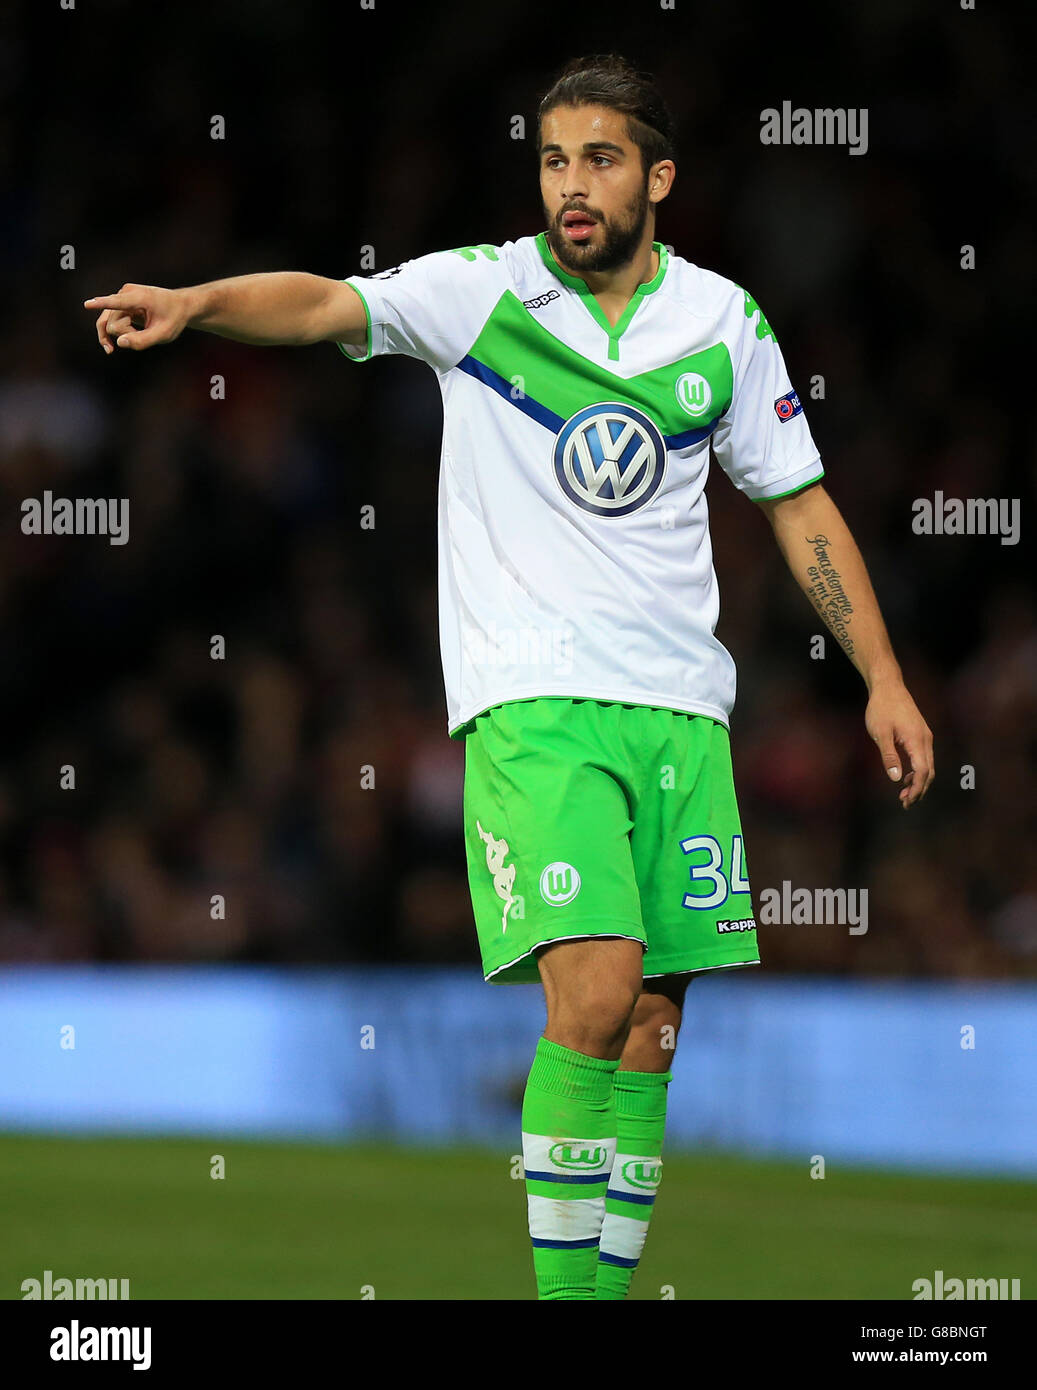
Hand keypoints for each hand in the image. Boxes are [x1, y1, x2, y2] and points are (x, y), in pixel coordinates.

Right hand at [83, 283, 190, 353]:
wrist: (179, 306)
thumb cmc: (174, 318)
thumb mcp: (164, 334)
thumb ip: (143, 341)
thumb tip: (120, 343)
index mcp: (139, 297)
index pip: (117, 302)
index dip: (102, 304)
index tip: (87, 304)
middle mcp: (125, 293)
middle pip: (112, 322)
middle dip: (126, 334)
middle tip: (147, 335)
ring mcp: (120, 296)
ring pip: (109, 323)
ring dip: (122, 334)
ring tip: (139, 336)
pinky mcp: (119, 302)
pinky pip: (108, 321)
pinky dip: (113, 333)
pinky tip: (110, 347)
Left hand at [865, 682, 933, 807]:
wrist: (888, 687)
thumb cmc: (881, 708)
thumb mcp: (880, 733)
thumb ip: (889, 756)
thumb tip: (896, 778)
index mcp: (917, 740)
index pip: (923, 771)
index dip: (916, 789)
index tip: (906, 801)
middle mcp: (926, 739)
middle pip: (929, 771)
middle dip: (919, 789)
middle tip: (905, 803)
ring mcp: (925, 736)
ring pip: (927, 765)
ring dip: (918, 781)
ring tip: (903, 794)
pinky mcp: (921, 734)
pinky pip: (923, 757)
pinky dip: (917, 770)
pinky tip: (905, 777)